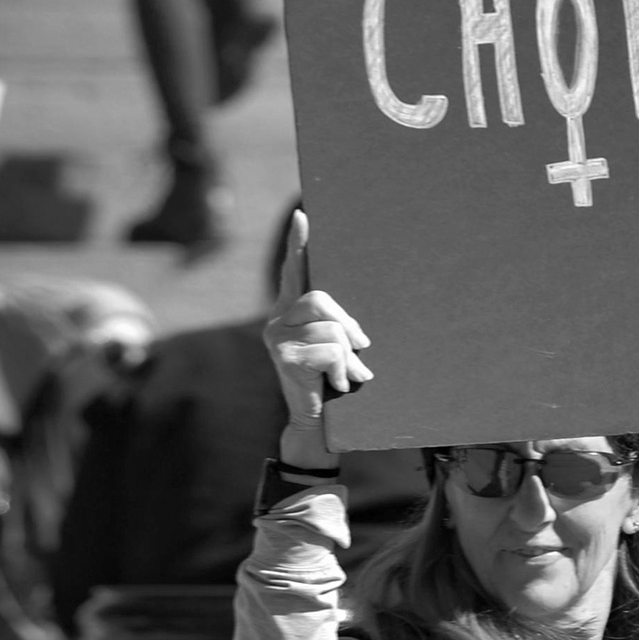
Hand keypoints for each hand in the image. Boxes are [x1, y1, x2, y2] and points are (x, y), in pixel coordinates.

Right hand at [263, 234, 372, 462]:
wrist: (316, 423)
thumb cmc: (330, 381)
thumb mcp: (337, 348)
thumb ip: (338, 328)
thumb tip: (356, 328)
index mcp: (292, 311)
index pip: (294, 271)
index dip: (298, 244)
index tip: (302, 216)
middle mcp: (278, 319)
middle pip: (321, 299)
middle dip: (348, 324)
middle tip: (362, 347)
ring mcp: (276, 337)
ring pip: (331, 328)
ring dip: (349, 354)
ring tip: (347, 374)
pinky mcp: (283, 356)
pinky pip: (330, 350)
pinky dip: (343, 369)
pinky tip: (337, 384)